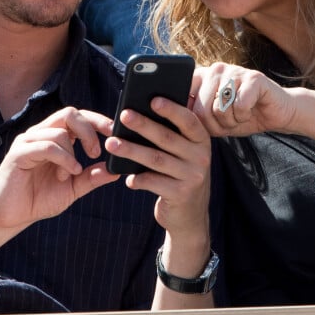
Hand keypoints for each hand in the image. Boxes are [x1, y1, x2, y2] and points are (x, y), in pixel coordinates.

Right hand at [0, 107, 119, 230]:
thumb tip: (116, 170)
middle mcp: (41, 133)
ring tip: (73, 173)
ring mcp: (28, 141)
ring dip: (72, 153)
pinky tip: (68, 173)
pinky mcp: (18, 153)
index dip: (98, 120)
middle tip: (96, 152)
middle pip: (70, 113)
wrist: (10, 217)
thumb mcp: (73, 188)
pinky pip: (46, 146)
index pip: (78, 116)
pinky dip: (63, 158)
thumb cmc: (39, 199)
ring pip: (59, 131)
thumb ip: (92, 177)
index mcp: (54, 137)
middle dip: (89, 130)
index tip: (115, 132)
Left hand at [105, 98, 210, 241]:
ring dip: (132, 150)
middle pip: (167, 137)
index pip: (188, 121)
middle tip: (123, 115)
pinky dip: (138, 179)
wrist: (190, 215)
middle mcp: (201, 157)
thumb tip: (140, 111)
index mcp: (201, 141)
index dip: (171, 109)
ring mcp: (192, 176)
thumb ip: (171, 134)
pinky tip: (126, 178)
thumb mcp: (184, 153)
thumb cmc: (179, 173)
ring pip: (156, 159)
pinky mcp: (181, 195)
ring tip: (112, 143)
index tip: (153, 99)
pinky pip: (154, 182)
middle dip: (143, 125)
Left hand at [192, 62, 297, 136]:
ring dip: (231, 122)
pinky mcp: (254, 77)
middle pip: (200, 108)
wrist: (276, 113)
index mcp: (203, 76)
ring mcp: (235, 71)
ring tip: (239, 117)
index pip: (183, 94)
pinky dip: (244, 116)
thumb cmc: (242, 116)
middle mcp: (216, 69)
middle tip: (227, 124)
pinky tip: (250, 111)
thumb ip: (195, 115)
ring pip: (220, 108)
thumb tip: (175, 117)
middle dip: (214, 126)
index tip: (203, 123)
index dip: (191, 116)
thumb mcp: (214, 118)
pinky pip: (239, 106)